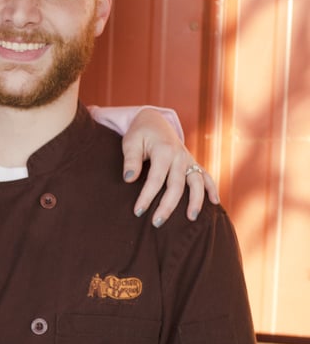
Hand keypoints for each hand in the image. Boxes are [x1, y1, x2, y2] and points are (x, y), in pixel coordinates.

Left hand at [121, 109, 218, 224]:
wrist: (154, 120)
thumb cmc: (140, 134)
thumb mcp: (130, 142)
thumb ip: (131, 160)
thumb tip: (129, 179)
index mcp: (164, 150)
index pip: (155, 179)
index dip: (147, 197)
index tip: (138, 212)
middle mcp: (180, 156)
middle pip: (176, 185)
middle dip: (167, 206)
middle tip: (157, 223)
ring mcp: (188, 160)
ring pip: (196, 182)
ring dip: (196, 201)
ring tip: (191, 218)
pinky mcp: (192, 163)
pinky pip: (206, 176)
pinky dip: (212, 188)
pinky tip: (215, 203)